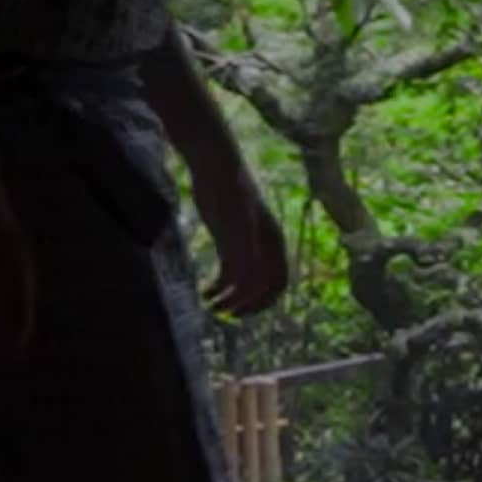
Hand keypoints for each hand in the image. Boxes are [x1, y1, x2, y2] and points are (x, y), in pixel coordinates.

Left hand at [200, 178, 289, 318]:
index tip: (241, 313)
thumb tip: (246, 284)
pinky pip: (229, 273)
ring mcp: (246, 245)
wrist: (215, 167)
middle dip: (246, 304)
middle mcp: (263, 248)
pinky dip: (218, 286)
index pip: (278, 282)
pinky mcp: (228, 242)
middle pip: (264, 287)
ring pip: (245, 283)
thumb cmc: (227, 192)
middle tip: (223, 314)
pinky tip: (204, 291)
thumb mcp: (235, 223)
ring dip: (230, 299)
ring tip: (210, 306)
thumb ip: (242, 252)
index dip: (263, 301)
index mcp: (273, 244)